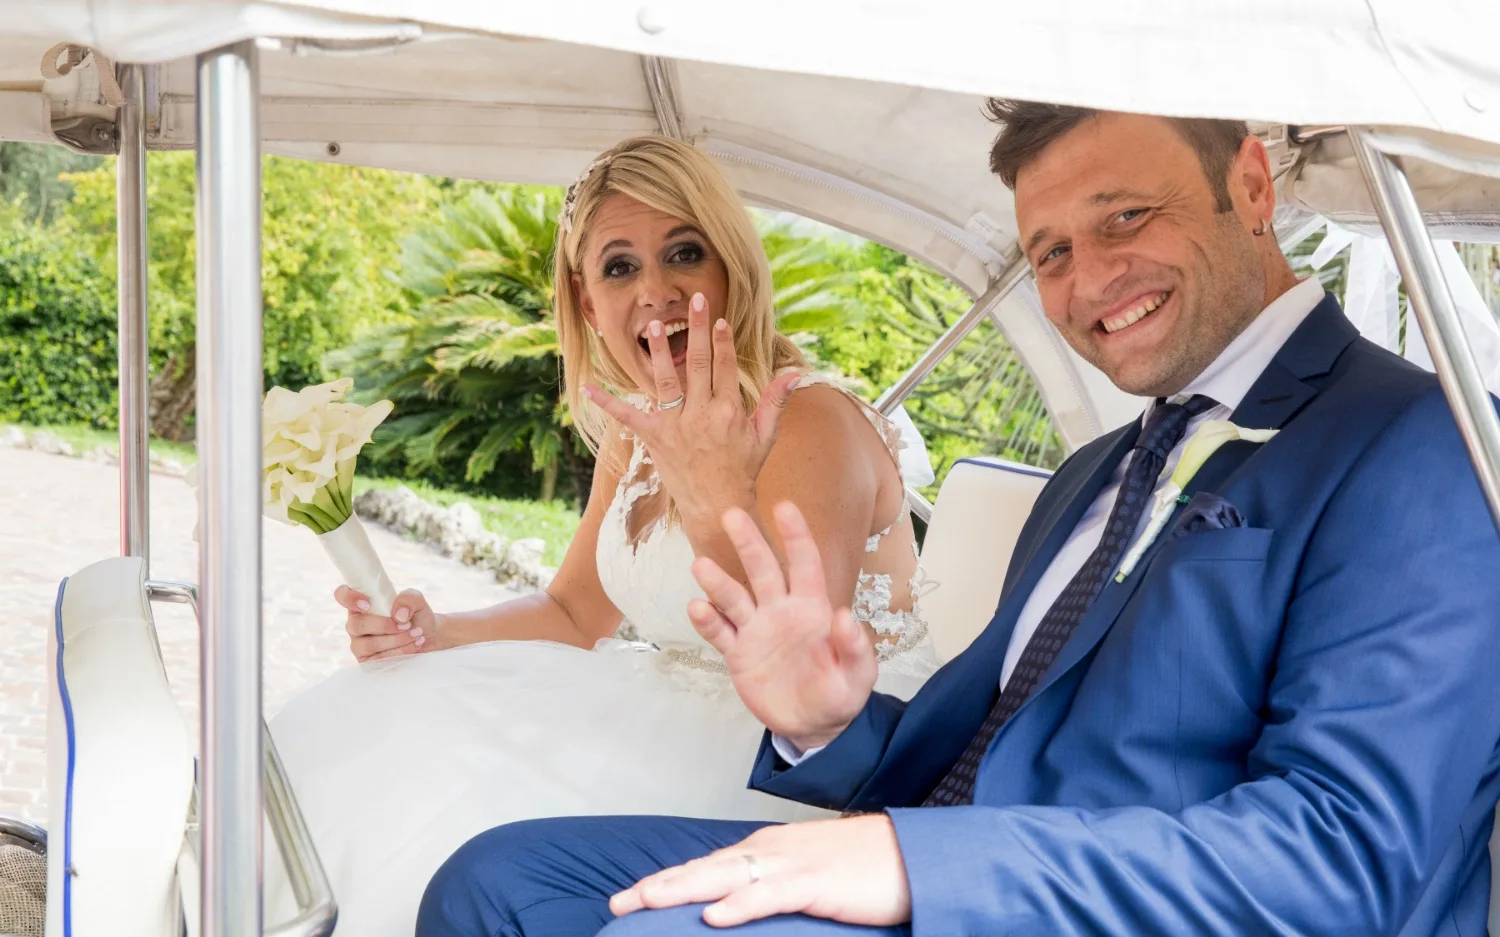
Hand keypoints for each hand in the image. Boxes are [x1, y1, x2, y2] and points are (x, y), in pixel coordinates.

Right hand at [336, 585, 440, 661]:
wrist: (429, 640)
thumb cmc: (417, 618)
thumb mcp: (417, 602)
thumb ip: (409, 599)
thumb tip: (397, 614)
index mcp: (362, 604)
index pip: (342, 595)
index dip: (349, 598)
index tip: (367, 604)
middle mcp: (357, 623)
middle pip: (356, 624)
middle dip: (384, 625)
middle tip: (407, 624)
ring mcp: (359, 644)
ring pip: (368, 644)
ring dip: (396, 640)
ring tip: (416, 634)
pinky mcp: (367, 662)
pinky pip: (378, 659)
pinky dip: (400, 651)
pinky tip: (414, 645)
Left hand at [582, 291, 798, 522]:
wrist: (718, 507)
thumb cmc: (743, 470)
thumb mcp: (765, 436)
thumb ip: (776, 401)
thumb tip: (795, 373)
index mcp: (729, 411)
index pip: (725, 367)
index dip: (723, 341)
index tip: (719, 319)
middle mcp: (701, 414)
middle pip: (699, 363)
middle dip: (697, 330)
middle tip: (694, 300)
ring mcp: (676, 426)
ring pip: (666, 381)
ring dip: (660, 352)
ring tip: (655, 325)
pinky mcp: (654, 438)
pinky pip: (627, 416)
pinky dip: (606, 402)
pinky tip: (586, 387)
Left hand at [610, 814, 910, 927]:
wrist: (913, 852)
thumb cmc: (865, 867)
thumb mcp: (809, 875)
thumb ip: (775, 887)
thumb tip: (740, 905)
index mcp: (768, 851)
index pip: (707, 866)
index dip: (668, 880)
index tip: (630, 897)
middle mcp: (772, 851)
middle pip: (704, 868)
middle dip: (659, 885)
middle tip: (617, 903)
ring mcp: (793, 865)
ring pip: (727, 876)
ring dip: (684, 889)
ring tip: (646, 902)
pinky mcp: (817, 883)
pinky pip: (772, 895)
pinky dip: (742, 905)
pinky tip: (715, 917)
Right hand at [688, 501, 877, 751]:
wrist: (811, 726)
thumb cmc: (839, 694)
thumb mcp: (858, 677)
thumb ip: (855, 649)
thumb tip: (845, 616)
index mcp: (813, 608)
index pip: (805, 565)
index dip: (796, 537)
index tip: (784, 507)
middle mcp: (780, 610)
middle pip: (762, 570)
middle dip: (749, 543)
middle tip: (731, 515)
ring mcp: (756, 630)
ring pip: (734, 598)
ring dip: (719, 582)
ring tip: (701, 565)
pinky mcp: (738, 653)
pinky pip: (720, 633)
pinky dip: (708, 621)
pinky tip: (696, 607)